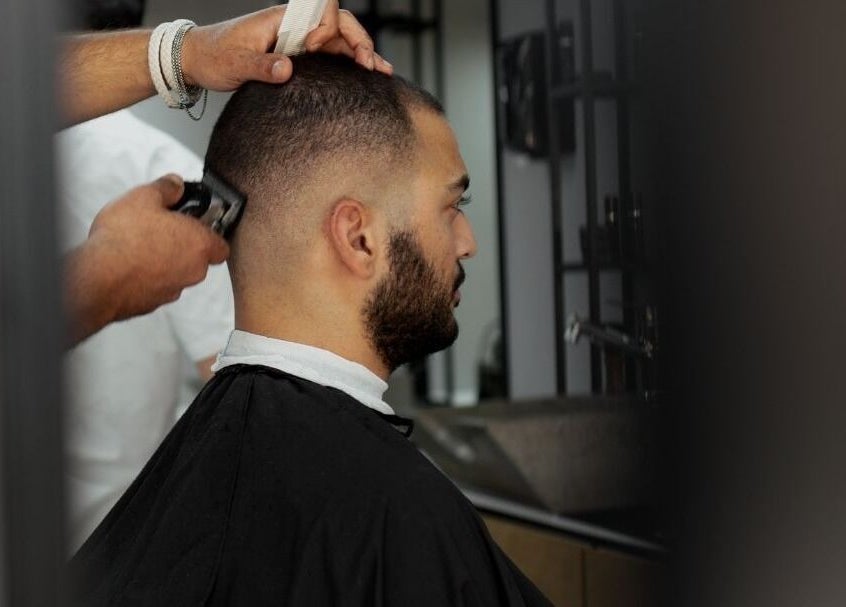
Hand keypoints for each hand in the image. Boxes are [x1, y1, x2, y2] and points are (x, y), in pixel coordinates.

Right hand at [65, 175, 228, 344]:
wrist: (98, 278)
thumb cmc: (125, 239)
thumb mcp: (144, 197)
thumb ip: (166, 188)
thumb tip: (175, 184)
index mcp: (200, 245)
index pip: (221, 245)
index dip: (210, 234)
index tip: (195, 223)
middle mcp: (193, 271)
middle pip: (198, 259)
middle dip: (183, 245)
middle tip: (163, 229)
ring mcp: (173, 290)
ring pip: (176, 274)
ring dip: (164, 261)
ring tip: (140, 244)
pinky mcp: (152, 303)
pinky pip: (156, 286)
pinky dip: (147, 276)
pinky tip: (128, 263)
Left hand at [181, 3, 392, 91]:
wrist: (198, 60)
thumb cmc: (214, 56)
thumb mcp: (235, 64)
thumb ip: (261, 66)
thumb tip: (288, 69)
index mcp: (283, 19)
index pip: (322, 10)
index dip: (327, 29)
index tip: (315, 50)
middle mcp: (296, 27)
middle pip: (340, 24)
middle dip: (360, 42)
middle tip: (371, 67)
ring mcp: (300, 41)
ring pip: (341, 41)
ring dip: (363, 54)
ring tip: (380, 74)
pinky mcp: (300, 57)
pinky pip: (332, 56)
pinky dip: (351, 65)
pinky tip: (367, 78)